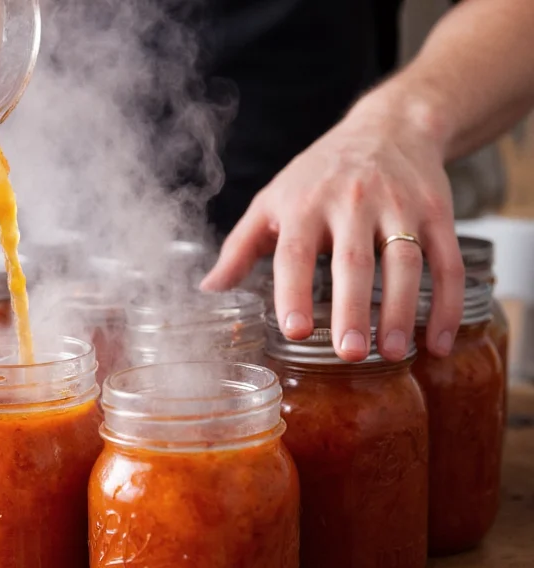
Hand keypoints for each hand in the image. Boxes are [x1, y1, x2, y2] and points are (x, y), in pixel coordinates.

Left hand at [201, 96, 464, 361]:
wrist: (389, 127)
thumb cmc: (319, 174)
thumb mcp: (272, 200)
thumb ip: (241, 247)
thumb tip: (208, 289)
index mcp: (304, 204)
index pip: (295, 251)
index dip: (293, 291)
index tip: (295, 330)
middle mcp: (352, 203)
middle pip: (353, 261)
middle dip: (352, 308)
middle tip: (350, 353)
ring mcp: (399, 207)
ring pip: (405, 262)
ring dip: (401, 310)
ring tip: (393, 352)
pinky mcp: (437, 213)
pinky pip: (447, 262)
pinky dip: (446, 304)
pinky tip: (438, 341)